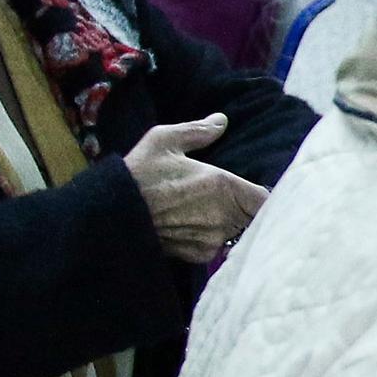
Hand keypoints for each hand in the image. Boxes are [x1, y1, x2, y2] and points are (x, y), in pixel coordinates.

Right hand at [125, 114, 267, 263]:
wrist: (111, 215)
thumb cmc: (137, 174)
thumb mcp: (163, 140)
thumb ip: (198, 130)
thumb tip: (221, 121)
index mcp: (222, 186)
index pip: (265, 199)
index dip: (263, 196)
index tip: (253, 190)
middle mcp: (223, 217)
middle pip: (254, 218)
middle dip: (249, 210)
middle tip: (233, 201)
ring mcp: (211, 239)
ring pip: (236, 233)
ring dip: (232, 225)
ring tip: (211, 212)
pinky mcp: (196, 255)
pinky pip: (217, 247)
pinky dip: (213, 238)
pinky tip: (195, 226)